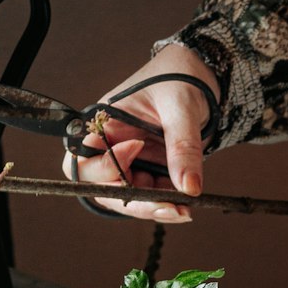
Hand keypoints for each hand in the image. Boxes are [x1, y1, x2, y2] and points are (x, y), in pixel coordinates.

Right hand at [61, 43, 218, 222]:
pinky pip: (151, 196)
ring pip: (128, 197)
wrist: (203, 75)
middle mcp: (113, 145)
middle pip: (102, 186)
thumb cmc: (180, 78)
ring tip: (182, 211)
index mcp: (106, 124)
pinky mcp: (152, 169)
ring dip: (152, 208)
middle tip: (165, 206)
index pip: (83, 159)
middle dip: (132, 201)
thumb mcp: (180, 108)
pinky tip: (184, 209)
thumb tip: (188, 187)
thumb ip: (182, 147)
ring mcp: (133, 160)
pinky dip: (166, 205)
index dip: (103, 166)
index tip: (137, 150)